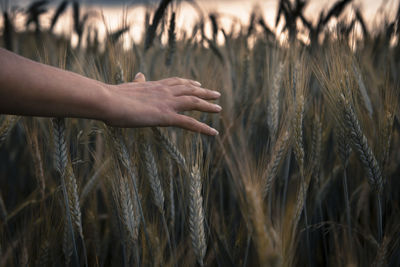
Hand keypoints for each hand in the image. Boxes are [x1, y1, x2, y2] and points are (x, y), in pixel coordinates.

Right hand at [103, 73, 220, 135]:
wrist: (108, 100)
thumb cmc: (112, 96)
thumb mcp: (127, 86)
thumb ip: (137, 82)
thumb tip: (139, 74)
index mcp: (154, 85)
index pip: (176, 82)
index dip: (188, 82)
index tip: (197, 83)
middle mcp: (164, 91)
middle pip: (189, 89)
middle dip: (204, 91)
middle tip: (216, 94)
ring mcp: (167, 103)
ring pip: (194, 102)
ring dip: (208, 105)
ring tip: (219, 109)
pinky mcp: (166, 116)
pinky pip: (190, 123)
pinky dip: (204, 128)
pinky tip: (213, 132)